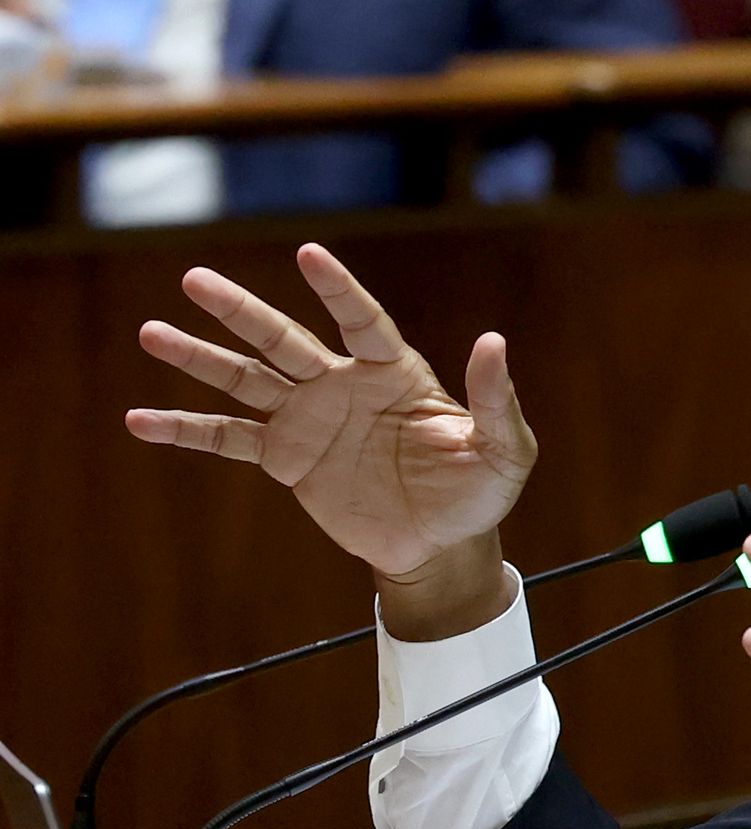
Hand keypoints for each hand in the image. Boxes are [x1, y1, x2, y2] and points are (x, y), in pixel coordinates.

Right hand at [126, 244, 534, 633]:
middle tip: (193, 279)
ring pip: (247, 379)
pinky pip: (229, 438)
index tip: (309, 255)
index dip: (338, 291)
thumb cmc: (478, 494)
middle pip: (284, 340)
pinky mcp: (287, 460)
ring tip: (152, 333)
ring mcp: (310, 420)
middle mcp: (343, 386)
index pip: (361, 321)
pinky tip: (140, 420)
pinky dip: (187, 430)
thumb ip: (495, 399)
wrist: (441, 545)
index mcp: (395, 374)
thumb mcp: (504, 451)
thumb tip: (493, 341)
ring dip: (200, 358)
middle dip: (240, 311)